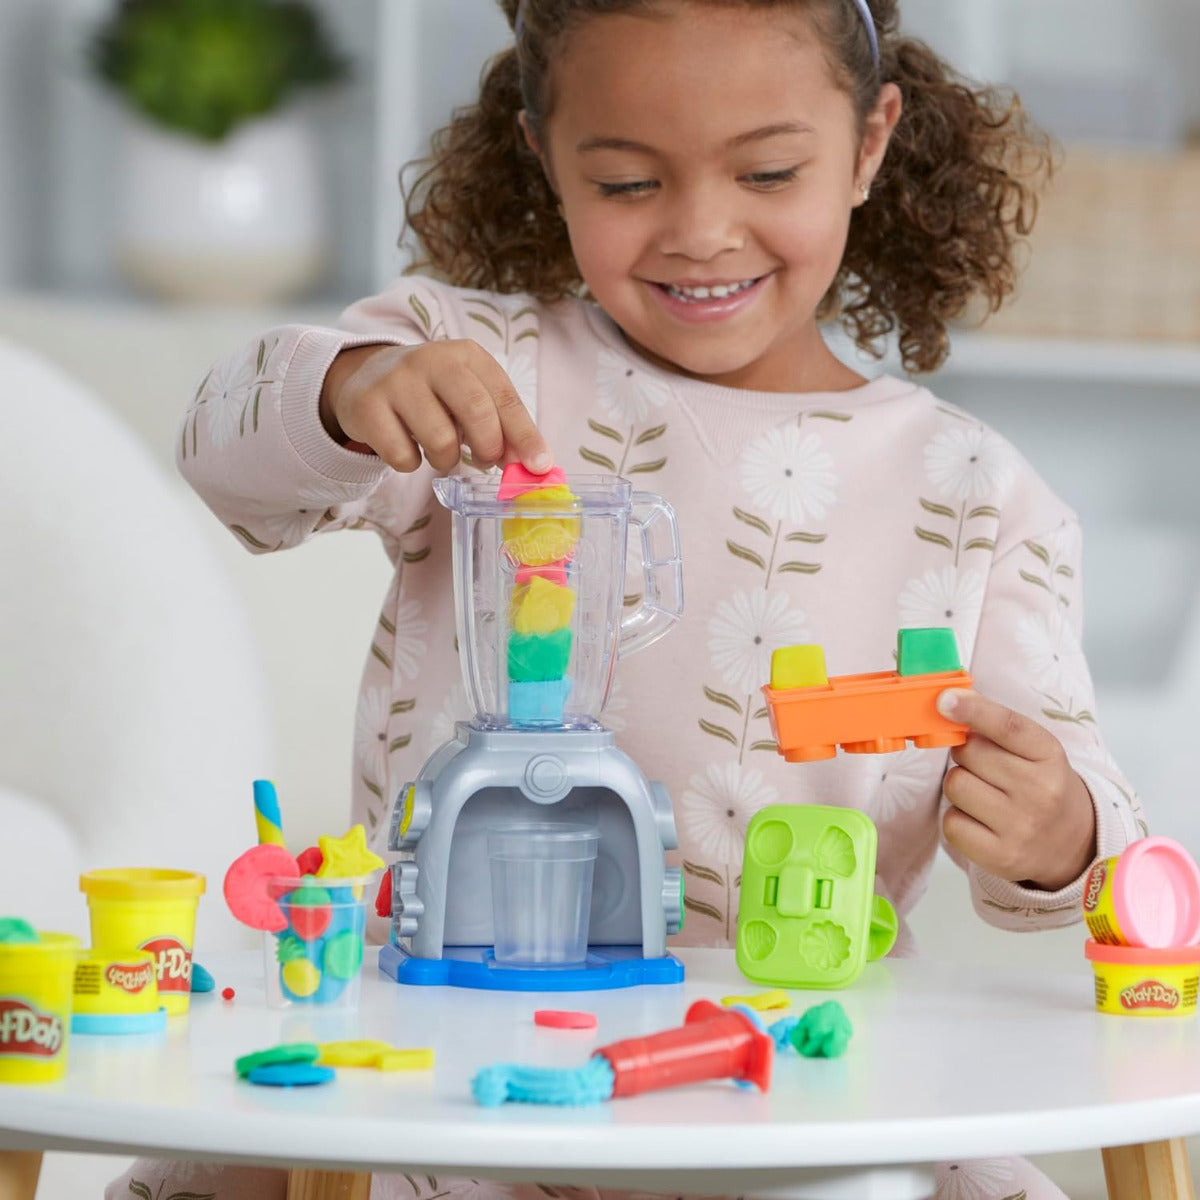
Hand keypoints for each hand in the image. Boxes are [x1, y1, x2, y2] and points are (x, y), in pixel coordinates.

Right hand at [318, 340, 551, 474]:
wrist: (366, 379)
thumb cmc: (433, 395)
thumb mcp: (469, 397)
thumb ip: (502, 426)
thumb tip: (534, 464)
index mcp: (467, 355)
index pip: (505, 397)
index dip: (525, 435)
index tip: (539, 465)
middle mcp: (432, 359)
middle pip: (476, 412)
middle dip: (488, 448)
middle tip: (484, 461)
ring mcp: (396, 381)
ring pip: (440, 440)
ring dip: (446, 460)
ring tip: (439, 450)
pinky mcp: (367, 407)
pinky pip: (403, 456)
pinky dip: (410, 463)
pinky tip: (406, 446)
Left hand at [936, 689, 1096, 891]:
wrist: (1073, 845)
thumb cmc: (1041, 787)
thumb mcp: (1036, 752)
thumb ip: (998, 728)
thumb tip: (948, 703)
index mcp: (1050, 756)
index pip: (1008, 726)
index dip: (974, 710)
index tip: (945, 700)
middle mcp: (1040, 791)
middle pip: (969, 753)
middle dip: (965, 754)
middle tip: (984, 767)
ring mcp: (1021, 827)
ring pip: (955, 785)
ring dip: (959, 785)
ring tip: (983, 793)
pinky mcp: (1001, 857)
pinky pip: (951, 823)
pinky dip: (957, 818)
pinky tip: (979, 820)